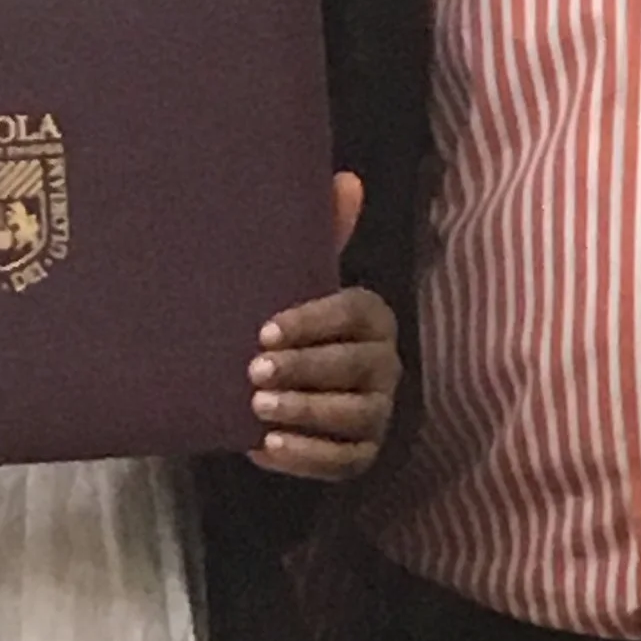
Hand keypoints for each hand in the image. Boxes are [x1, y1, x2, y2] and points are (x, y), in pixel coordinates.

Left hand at [248, 173, 401, 482]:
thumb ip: (320, 234)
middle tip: (254, 372)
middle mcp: (386, 364)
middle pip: (355, 367)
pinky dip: (306, 456)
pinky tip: (267, 446)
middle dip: (305, 370)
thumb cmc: (291, 325)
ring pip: (352, 415)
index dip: (312, 322)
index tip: (264, 331)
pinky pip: (343, 460)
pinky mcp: (362, 453)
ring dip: (304, 413)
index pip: (353, 314)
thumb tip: (345, 180)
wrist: (282, 383)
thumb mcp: (298, 280)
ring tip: (258, 408)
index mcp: (373, 316)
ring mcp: (378, 412)